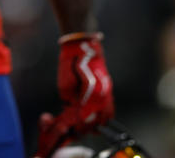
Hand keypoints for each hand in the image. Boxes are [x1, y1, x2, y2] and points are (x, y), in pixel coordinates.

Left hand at [34, 33, 113, 156]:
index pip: (85, 116)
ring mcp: (108, 91)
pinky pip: (110, 107)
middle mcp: (102, 94)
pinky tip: (97, 118)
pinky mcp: (109, 88)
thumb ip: (69, 99)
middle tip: (79, 129)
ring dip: (97, 122)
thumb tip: (71, 110)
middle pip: (98, 119)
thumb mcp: (64, 82)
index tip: (72, 128)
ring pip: (107, 116)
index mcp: (91, 93)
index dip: (78, 124)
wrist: (84, 46)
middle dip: (88, 126)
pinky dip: (104, 115)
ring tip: (88, 126)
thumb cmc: (71, 62)